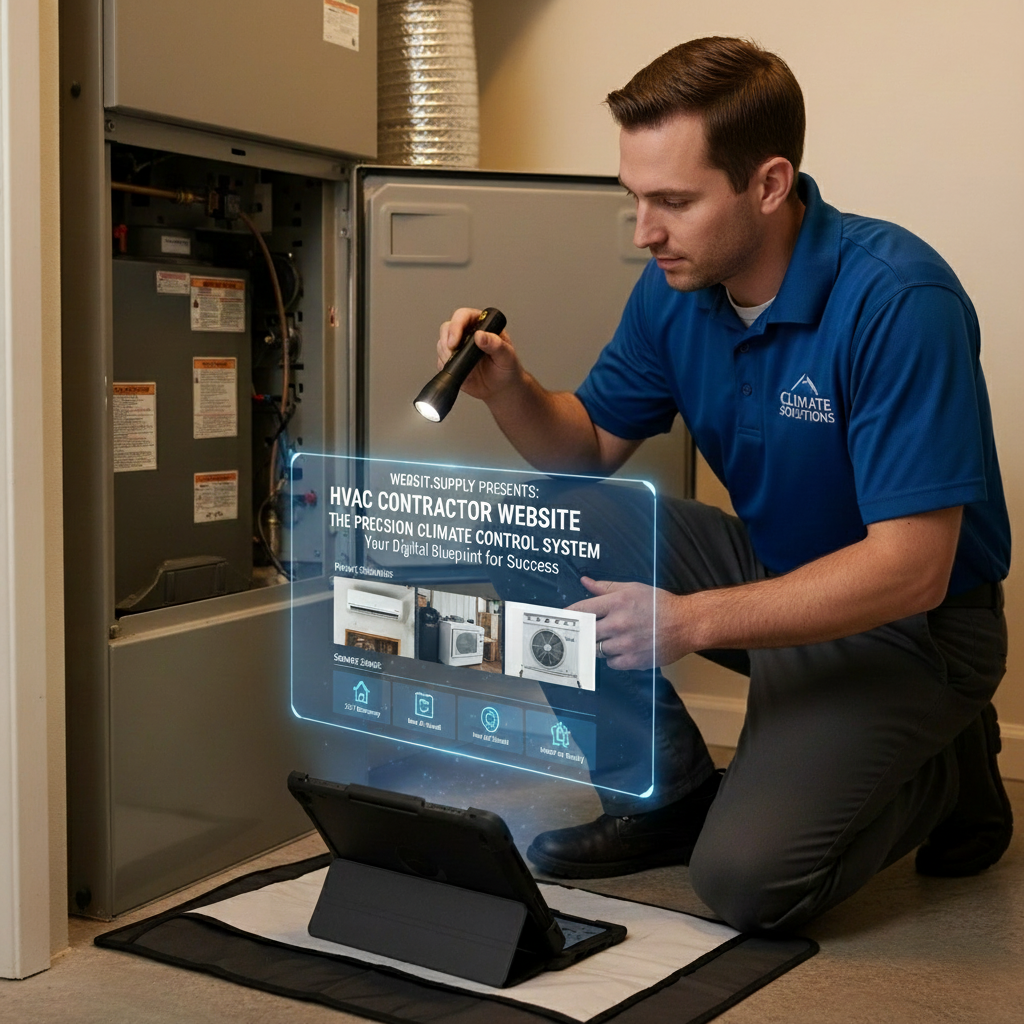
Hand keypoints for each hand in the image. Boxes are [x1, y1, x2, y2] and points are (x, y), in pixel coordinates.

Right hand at [437, 307, 523, 402]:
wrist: (502, 388)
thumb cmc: (507, 368)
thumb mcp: (507, 356)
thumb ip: (496, 344)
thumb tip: (480, 336)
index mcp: (482, 324)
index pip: (463, 316)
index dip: (456, 326)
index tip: (455, 341)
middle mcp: (468, 332)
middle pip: (447, 328)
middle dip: (447, 341)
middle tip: (452, 354)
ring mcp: (459, 346)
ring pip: (442, 344)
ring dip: (446, 355)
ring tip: (463, 366)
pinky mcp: (452, 361)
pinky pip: (441, 360)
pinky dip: (446, 367)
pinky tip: (461, 373)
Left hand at [568, 577, 694, 670]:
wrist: (687, 624)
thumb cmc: (660, 604)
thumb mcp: (632, 588)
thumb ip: (605, 587)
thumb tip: (585, 581)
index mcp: (617, 603)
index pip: (582, 610)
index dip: (569, 615)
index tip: (561, 619)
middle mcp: (618, 623)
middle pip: (586, 633)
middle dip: (581, 633)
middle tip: (578, 634)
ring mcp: (626, 644)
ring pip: (597, 650)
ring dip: (598, 646)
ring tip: (606, 640)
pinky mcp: (634, 660)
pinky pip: (611, 663)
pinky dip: (612, 658)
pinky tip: (620, 650)